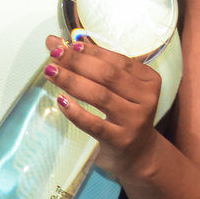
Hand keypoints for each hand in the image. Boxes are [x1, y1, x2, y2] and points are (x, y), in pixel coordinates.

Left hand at [45, 33, 163, 179]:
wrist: (138, 155)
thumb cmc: (124, 116)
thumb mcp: (119, 90)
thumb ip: (95, 66)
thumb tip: (57, 42)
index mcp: (149, 80)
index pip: (117, 60)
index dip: (90, 50)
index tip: (66, 44)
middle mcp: (146, 99)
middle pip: (107, 75)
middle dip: (77, 62)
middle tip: (54, 54)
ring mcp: (134, 121)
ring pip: (100, 96)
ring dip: (72, 81)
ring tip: (51, 72)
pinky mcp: (120, 140)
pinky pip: (94, 123)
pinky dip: (75, 111)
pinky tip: (60, 101)